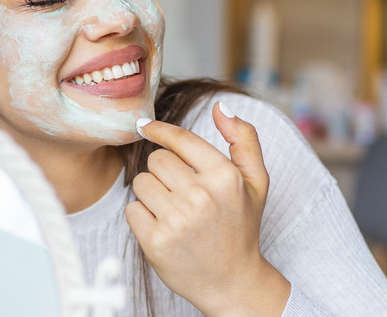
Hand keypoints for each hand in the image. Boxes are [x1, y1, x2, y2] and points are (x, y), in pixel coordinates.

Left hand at [126, 102, 289, 316]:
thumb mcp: (255, 182)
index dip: (159, 130)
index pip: (179, 140)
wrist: (233, 282)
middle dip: (163, 172)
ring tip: (173, 211)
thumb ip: (244, 139)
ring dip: (151, 194)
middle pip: (155, 160)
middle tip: (180, 192)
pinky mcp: (156, 242)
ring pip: (140, 183)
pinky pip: (131, 210)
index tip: (145, 126)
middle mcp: (201, 197)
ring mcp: (177, 220)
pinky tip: (163, 228)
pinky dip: (142, 217)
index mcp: (224, 177)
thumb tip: (221, 106)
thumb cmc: (240, 226)